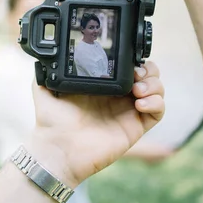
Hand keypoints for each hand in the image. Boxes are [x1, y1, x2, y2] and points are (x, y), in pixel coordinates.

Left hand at [27, 62, 164, 187]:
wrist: (58, 148)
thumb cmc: (51, 122)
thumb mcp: (44, 89)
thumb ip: (46, 70)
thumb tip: (44, 55)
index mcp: (101, 85)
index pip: (126, 66)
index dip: (132, 59)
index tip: (126, 57)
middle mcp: (117, 97)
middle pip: (147, 75)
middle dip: (148, 69)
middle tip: (136, 72)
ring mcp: (128, 112)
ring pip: (156, 91)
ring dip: (154, 84)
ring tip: (138, 89)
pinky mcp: (135, 127)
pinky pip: (158, 112)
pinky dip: (157, 103)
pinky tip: (141, 102)